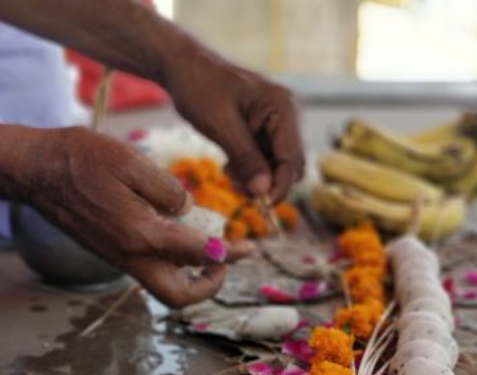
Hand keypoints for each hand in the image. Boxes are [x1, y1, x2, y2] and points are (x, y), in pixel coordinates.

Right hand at [22, 127, 251, 306]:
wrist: (35, 170)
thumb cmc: (80, 159)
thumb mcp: (132, 162)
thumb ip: (167, 190)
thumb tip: (189, 209)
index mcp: (141, 235)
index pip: (198, 255)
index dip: (229, 253)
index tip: (248, 246)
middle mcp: (131, 255)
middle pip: (178, 296)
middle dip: (209, 285)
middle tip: (225, 259)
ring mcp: (118, 257)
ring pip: (163, 286)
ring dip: (191, 277)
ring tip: (207, 247)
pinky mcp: (111, 251)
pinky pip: (148, 269)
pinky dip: (171, 262)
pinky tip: (177, 232)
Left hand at [163, 53, 304, 201]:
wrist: (183, 67)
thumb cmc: (200, 87)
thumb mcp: (220, 125)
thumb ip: (245, 158)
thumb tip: (263, 191)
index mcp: (283, 108)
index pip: (293, 158)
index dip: (280, 185)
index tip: (261, 205)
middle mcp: (287, 115)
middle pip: (290, 164)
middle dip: (267, 182)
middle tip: (237, 188)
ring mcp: (277, 123)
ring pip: (277, 165)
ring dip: (256, 178)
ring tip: (229, 174)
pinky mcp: (264, 130)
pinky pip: (265, 159)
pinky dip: (250, 169)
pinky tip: (229, 166)